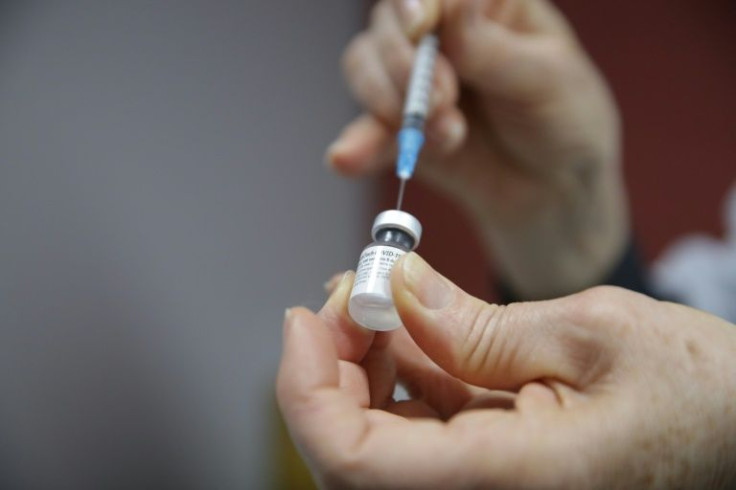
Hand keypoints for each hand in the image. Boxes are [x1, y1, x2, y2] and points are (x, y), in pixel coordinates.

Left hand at [277, 255, 735, 488]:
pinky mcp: (496, 469)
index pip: (354, 465)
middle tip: (348, 292)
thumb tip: (393, 290)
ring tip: (381, 297)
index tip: (304, 318)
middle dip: (333, 368)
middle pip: (355, 455)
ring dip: (364, 366)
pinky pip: (423, 431)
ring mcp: (490, 488)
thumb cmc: (702, 392)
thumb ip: (476, 324)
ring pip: (383, 440)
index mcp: (511, 480)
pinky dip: (403, 375)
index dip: (306, 390)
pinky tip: (413, 325)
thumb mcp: (591, 333)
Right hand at [328, 0, 628, 298]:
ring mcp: (415, 79)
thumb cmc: (565, 122)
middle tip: (443, 104)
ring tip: (447, 139)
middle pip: (389, 26)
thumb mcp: (547, 81)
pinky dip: (356, 144)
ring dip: (391, 105)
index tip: (419, 29)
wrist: (552, 192)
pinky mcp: (399, 127)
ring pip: (365, 67)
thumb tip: (456, 7)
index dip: (418, 5)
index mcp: (485, 4)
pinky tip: (347, 160)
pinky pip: (364, 128)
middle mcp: (442, 33)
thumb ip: (495, 50)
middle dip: (406, 67)